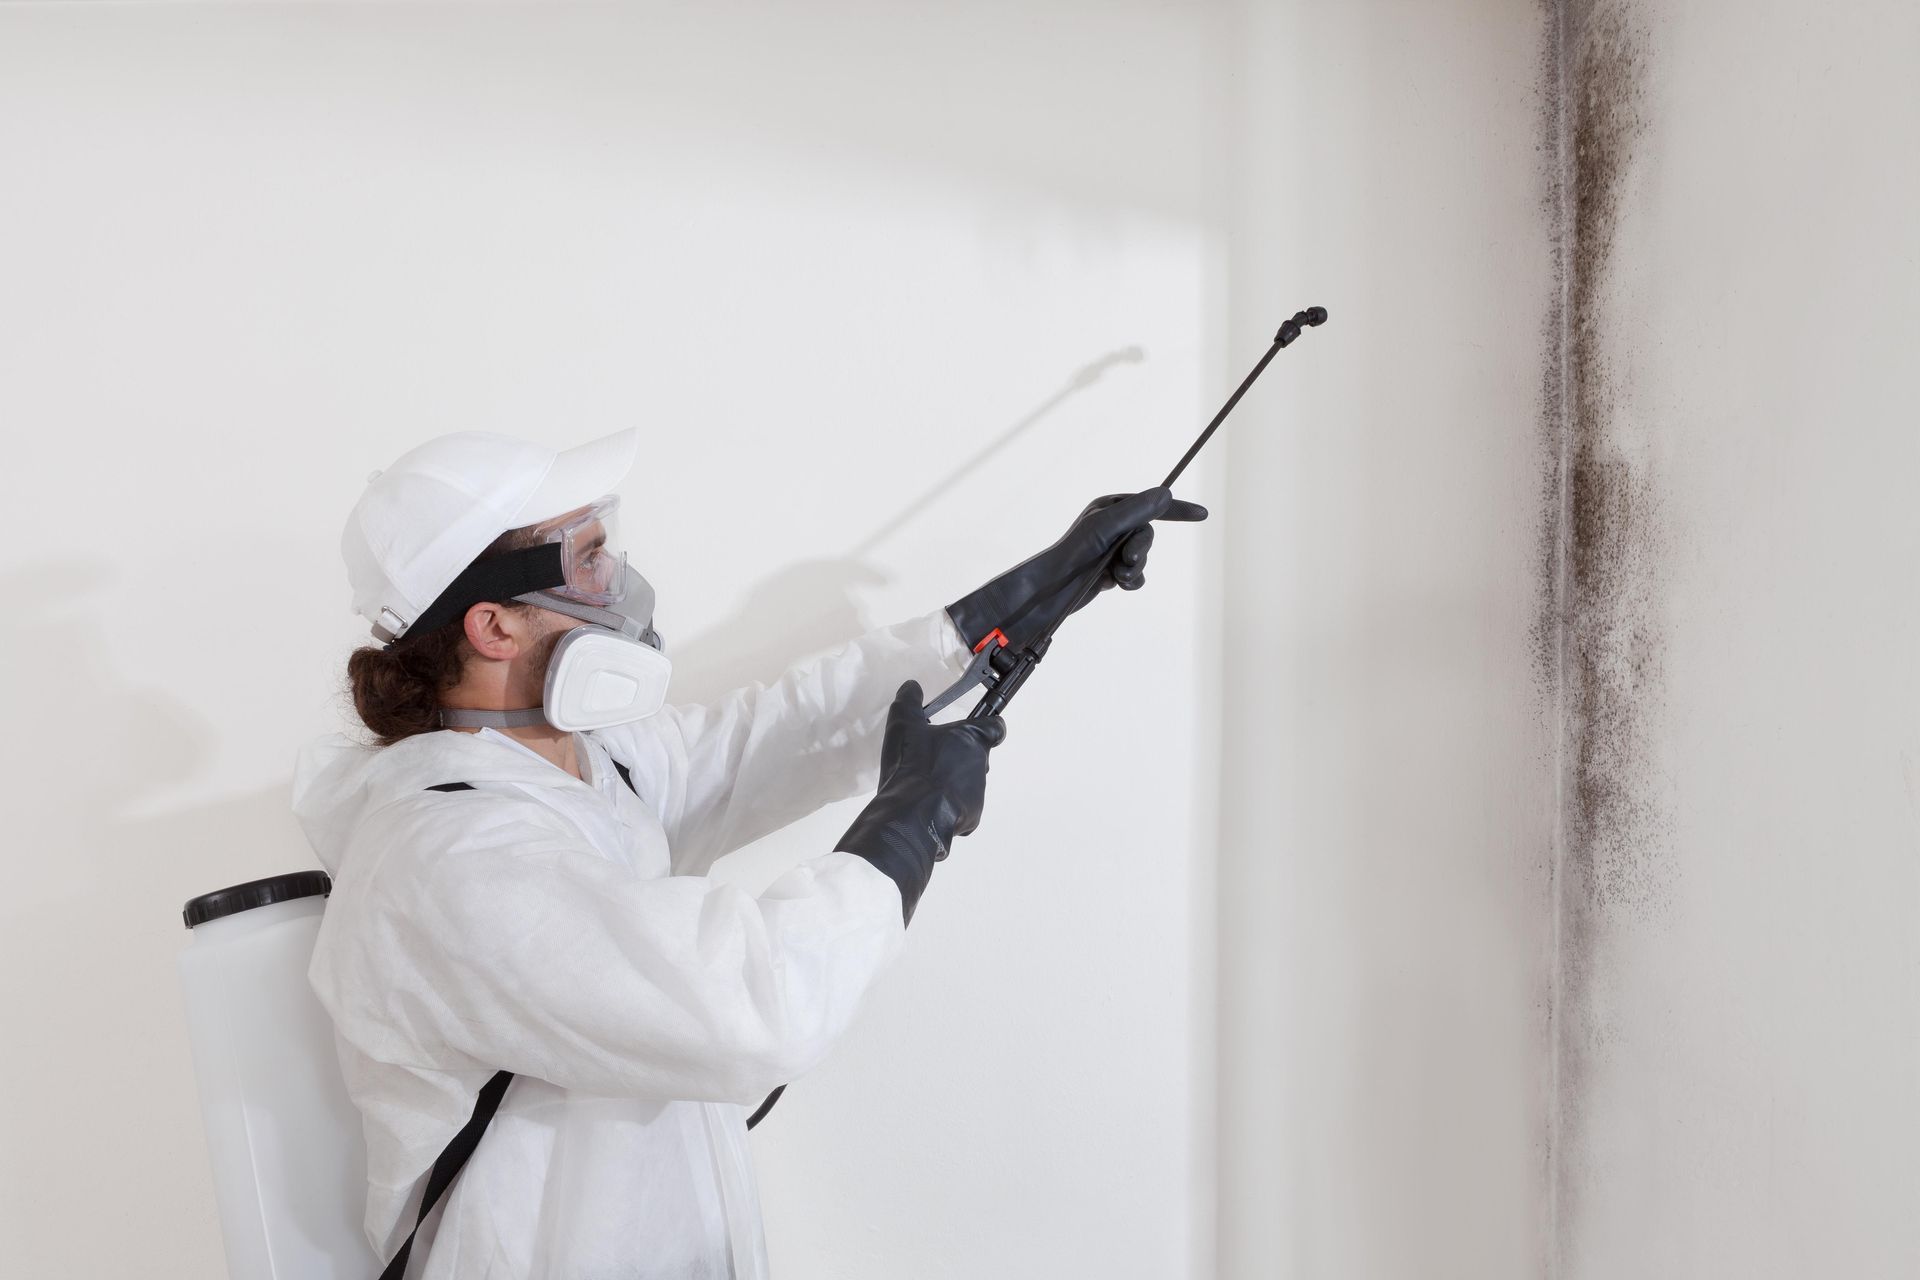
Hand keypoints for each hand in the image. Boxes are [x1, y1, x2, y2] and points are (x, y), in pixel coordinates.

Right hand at [835, 681, 1007, 923]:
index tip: (979, 725)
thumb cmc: (914, 763)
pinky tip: (926, 804)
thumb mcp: (904, 723)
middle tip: (934, 757)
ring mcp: (978, 793)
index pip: (996, 727)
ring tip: (924, 783)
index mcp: (971, 739)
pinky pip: (962, 809)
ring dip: (952, 782)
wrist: (913, 812)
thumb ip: (909, 700)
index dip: (988, 725)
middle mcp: (980, 764)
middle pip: (978, 757)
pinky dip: (948, 807)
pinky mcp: (972, 817)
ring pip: (969, 783)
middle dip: (959, 756)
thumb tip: (912, 686)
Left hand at [947, 487, 1207, 652]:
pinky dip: (1130, 582)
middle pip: (1149, 535)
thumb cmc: (1073, 553)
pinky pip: (1137, 576)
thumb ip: (1137, 510)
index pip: (1151, 504)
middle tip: (1126, 558)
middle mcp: (1112, 526)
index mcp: (1110, 508)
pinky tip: (1115, 585)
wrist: (1053, 590)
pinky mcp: (1110, 572)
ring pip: (1144, 558)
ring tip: (1115, 574)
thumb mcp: (1107, 526)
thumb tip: (1165, 492)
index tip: (1202, 514)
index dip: (1177, 509)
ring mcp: (1112, 550)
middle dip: (1142, 549)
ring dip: (1134, 568)